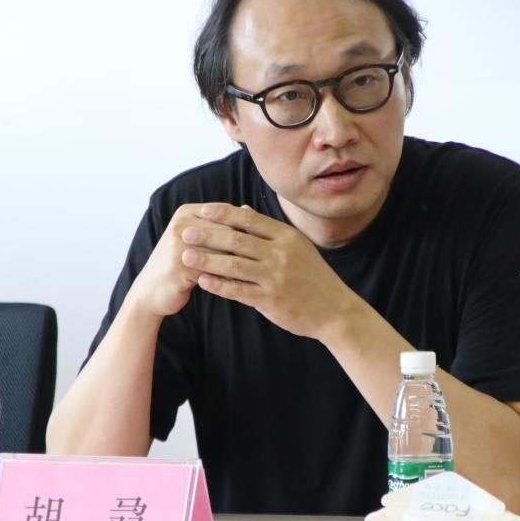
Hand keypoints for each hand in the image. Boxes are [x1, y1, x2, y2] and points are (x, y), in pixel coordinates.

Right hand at [126, 204, 262, 318]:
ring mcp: (179, 245)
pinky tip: (249, 285)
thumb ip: (220, 226)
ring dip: (245, 262)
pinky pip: (215, 271)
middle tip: (274, 255)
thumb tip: (249, 210)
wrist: (150, 292)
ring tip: (264, 270)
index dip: (249, 226)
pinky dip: (232, 278)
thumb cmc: (179, 265)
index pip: (226, 213)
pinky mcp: (179, 266)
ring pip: (222, 250)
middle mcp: (182, 224)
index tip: (271, 237)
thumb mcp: (199, 240)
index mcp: (187, 212)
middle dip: (250, 244)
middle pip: (226, 230)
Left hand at [179, 203, 356, 339]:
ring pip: (233, 265)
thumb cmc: (312, 276)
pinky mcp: (270, 300)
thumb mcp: (296, 247)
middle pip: (237, 240)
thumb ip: (268, 230)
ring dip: (207, 260)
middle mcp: (281, 254)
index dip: (224, 214)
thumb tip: (242, 210)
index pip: (250, 220)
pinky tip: (202, 281)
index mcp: (287, 237)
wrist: (334, 310)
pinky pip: (238, 291)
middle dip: (208, 235)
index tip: (202, 210)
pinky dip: (219, 285)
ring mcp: (275, 278)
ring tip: (185, 256)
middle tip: (185, 232)